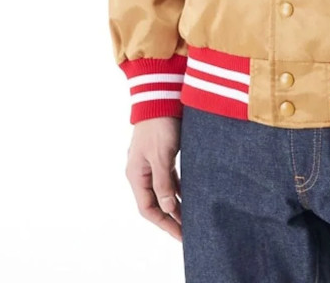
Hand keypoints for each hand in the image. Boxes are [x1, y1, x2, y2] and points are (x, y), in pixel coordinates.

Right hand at [124, 116, 182, 239]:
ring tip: (193, 217)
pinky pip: (169, 178)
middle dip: (171, 218)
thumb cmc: (159, 124)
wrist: (160, 95)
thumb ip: (164, 183)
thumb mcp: (162, 156)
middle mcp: (141, 171)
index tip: (182, 235)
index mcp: (136, 175)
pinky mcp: (161, 153)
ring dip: (177, 204)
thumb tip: (169, 208)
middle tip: (189, 232)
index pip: (148, 209)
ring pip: (163, 191)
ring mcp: (150, 163)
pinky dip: (179, 188)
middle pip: (155, 202)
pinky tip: (191, 195)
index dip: (165, 224)